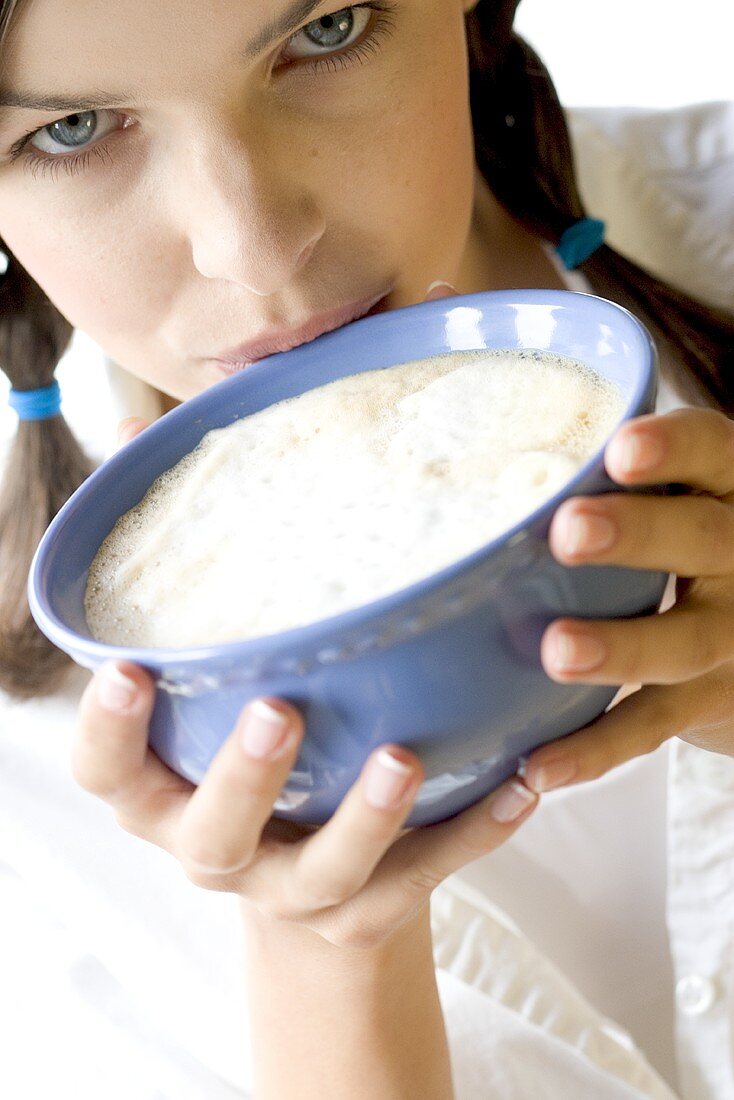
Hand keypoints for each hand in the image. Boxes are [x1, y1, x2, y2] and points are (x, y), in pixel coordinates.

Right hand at [75, 294, 536, 950]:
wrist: (314, 885)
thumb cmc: (255, 752)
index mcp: (164, 788)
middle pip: (210, 832)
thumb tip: (130, 426)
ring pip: (321, 869)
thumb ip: (186, 569)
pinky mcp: (371, 912)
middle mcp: (219, 846)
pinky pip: (423, 878)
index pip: (106, 770)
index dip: (107, 730)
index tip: (125, 672)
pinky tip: (521, 781)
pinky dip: (470, 831)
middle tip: (278, 711)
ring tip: (405, 754)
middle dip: (242, 778)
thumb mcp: (208, 683)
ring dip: (364, 816)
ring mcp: (296, 887)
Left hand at [523, 407, 733, 792]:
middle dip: (639, 535)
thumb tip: (450, 461)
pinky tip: (538, 764)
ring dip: (621, 647)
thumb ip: (601, 484)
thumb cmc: (671, 546)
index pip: (714, 454)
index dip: (675, 450)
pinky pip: (652, 727)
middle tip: (569, 533)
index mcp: (726, 491)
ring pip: (685, 642)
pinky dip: (595, 748)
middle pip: (705, 541)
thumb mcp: (666, 501)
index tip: (619, 450)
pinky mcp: (710, 703)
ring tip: (557, 651)